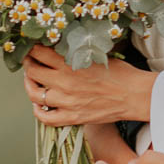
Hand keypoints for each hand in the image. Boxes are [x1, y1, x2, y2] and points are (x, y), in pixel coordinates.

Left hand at [23, 44, 155, 128]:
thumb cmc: (120, 73)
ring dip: (29, 85)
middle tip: (29, 61)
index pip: (39, 52)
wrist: (135, 95)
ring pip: (35, 94)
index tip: (32, 47)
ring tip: (31, 80)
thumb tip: (60, 46)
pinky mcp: (72, 117)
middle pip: (33, 72)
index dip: (32, 48)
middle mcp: (65, 83)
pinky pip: (45, 118)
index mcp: (71, 64)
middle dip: (28, 64)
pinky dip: (37, 111)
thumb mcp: (97, 55)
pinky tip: (38, 104)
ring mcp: (67, 102)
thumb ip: (76, 52)